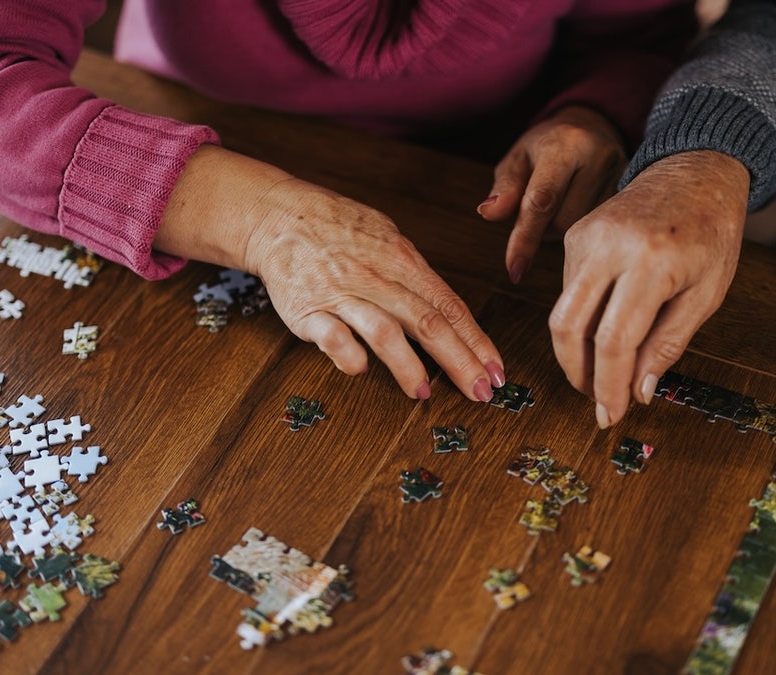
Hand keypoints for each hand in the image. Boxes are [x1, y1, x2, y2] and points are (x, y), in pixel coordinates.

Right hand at [157, 146, 505, 400]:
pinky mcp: (307, 311)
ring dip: (408, 366)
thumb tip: (450, 314)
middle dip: (460, 360)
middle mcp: (377, 278)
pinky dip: (349, 356)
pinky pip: (332, 337)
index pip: (449, 306)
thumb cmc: (339, 229)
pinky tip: (362, 370)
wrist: (280, 216)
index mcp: (402, 261)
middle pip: (427, 322)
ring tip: (424, 393)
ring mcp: (342, 295)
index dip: (476, 341)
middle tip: (482, 391)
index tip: (496, 370)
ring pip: (384, 332)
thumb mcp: (388, 239)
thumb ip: (415, 277)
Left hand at [477, 105, 626, 283]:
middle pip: (564, 221)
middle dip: (544, 227)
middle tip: (541, 209)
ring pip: (583, 229)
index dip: (525, 238)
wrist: (592, 126)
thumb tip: (488, 213)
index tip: (514, 269)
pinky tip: (580, 208)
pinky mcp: (634, 190)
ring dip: (563, 229)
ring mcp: (621, 174)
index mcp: (565, 144)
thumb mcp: (517, 159)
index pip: (542, 201)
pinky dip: (584, 227)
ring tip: (562, 204)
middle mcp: (598, 157)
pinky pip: (602, 227)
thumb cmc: (544, 147)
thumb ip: (505, 188)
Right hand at [550, 150, 748, 426]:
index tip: (611, 414)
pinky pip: (567, 290)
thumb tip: (638, 391)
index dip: (608, 386)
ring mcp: (585, 236)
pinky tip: (602, 331)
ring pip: (561, 312)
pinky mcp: (574, 234)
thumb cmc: (710, 232)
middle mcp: (609, 246)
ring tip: (602, 373)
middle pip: (568, 327)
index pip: (614, 340)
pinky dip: (579, 321)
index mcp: (651, 262)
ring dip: (575, 352)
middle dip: (577, 374)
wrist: (694, 172)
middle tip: (596, 400)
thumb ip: (669, 344)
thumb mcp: (706, 294)